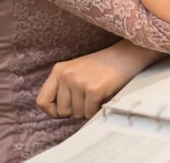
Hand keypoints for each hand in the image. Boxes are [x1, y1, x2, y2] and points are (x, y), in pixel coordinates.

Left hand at [36, 41, 163, 119]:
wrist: (126, 55)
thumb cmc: (103, 67)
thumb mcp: (77, 71)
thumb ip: (63, 88)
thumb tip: (56, 113)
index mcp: (59, 70)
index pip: (42, 101)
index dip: (53, 111)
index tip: (64, 111)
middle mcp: (66, 75)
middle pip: (62, 111)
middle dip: (76, 110)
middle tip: (89, 97)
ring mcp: (79, 82)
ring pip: (77, 114)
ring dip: (89, 109)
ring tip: (98, 93)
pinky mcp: (94, 90)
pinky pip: (90, 113)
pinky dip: (98, 110)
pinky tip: (104, 95)